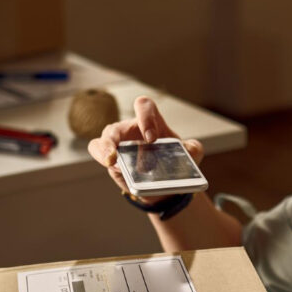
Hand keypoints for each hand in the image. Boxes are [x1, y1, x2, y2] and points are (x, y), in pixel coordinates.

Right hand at [87, 96, 203, 195]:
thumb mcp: (191, 154)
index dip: (145, 117)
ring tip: (111, 161)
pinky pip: (98, 152)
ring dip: (104, 149)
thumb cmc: (175, 162)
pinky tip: (113, 167)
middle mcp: (130, 130)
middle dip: (116, 138)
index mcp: (150, 122)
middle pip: (117, 126)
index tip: (152, 138)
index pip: (144, 106)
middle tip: (121, 153)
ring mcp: (117, 145)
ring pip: (103, 139)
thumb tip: (189, 149)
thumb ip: (193, 148)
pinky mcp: (110, 159)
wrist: (166, 185)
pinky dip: (102, 157)